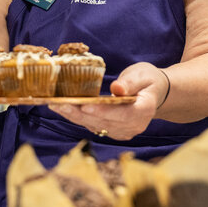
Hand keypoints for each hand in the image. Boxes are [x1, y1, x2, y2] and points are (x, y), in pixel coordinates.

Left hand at [48, 61, 167, 140]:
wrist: (152, 93)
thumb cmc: (146, 80)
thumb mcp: (141, 74)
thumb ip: (130, 82)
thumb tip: (117, 89)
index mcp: (144, 110)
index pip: (123, 114)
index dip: (104, 112)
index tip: (85, 106)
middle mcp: (134, 126)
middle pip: (104, 122)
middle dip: (80, 113)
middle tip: (59, 103)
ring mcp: (123, 131)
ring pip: (95, 125)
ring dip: (73, 116)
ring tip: (55, 105)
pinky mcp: (113, 131)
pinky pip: (92, 125)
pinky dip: (76, 117)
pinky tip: (61, 108)